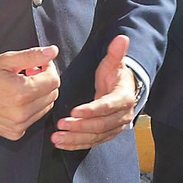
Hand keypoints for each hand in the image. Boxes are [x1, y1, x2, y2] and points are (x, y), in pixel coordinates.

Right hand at [0, 45, 59, 140]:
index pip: (54, 81)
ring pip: (45, 107)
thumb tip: (52, 52)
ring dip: (39, 95)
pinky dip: (30, 108)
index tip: (38, 64)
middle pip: (52, 94)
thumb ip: (32, 56)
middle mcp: (21, 113)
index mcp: (21, 93)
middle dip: (44, 81)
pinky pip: (34, 118)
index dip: (48, 69)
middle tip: (27, 72)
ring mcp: (18, 126)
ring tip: (20, 85)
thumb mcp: (5, 60)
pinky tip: (15, 100)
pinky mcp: (14, 133)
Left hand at [53, 35, 137, 149]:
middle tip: (61, 124)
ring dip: (75, 138)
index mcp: (123, 98)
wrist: (125, 89)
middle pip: (100, 125)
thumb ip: (116, 52)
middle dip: (80, 126)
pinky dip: (77, 144)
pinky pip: (92, 142)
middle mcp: (122, 116)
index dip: (91, 110)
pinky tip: (62, 144)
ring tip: (57, 137)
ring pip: (95, 137)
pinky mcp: (107, 135)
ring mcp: (115, 128)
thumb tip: (121, 38)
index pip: (107, 106)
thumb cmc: (116, 75)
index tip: (75, 111)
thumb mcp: (114, 63)